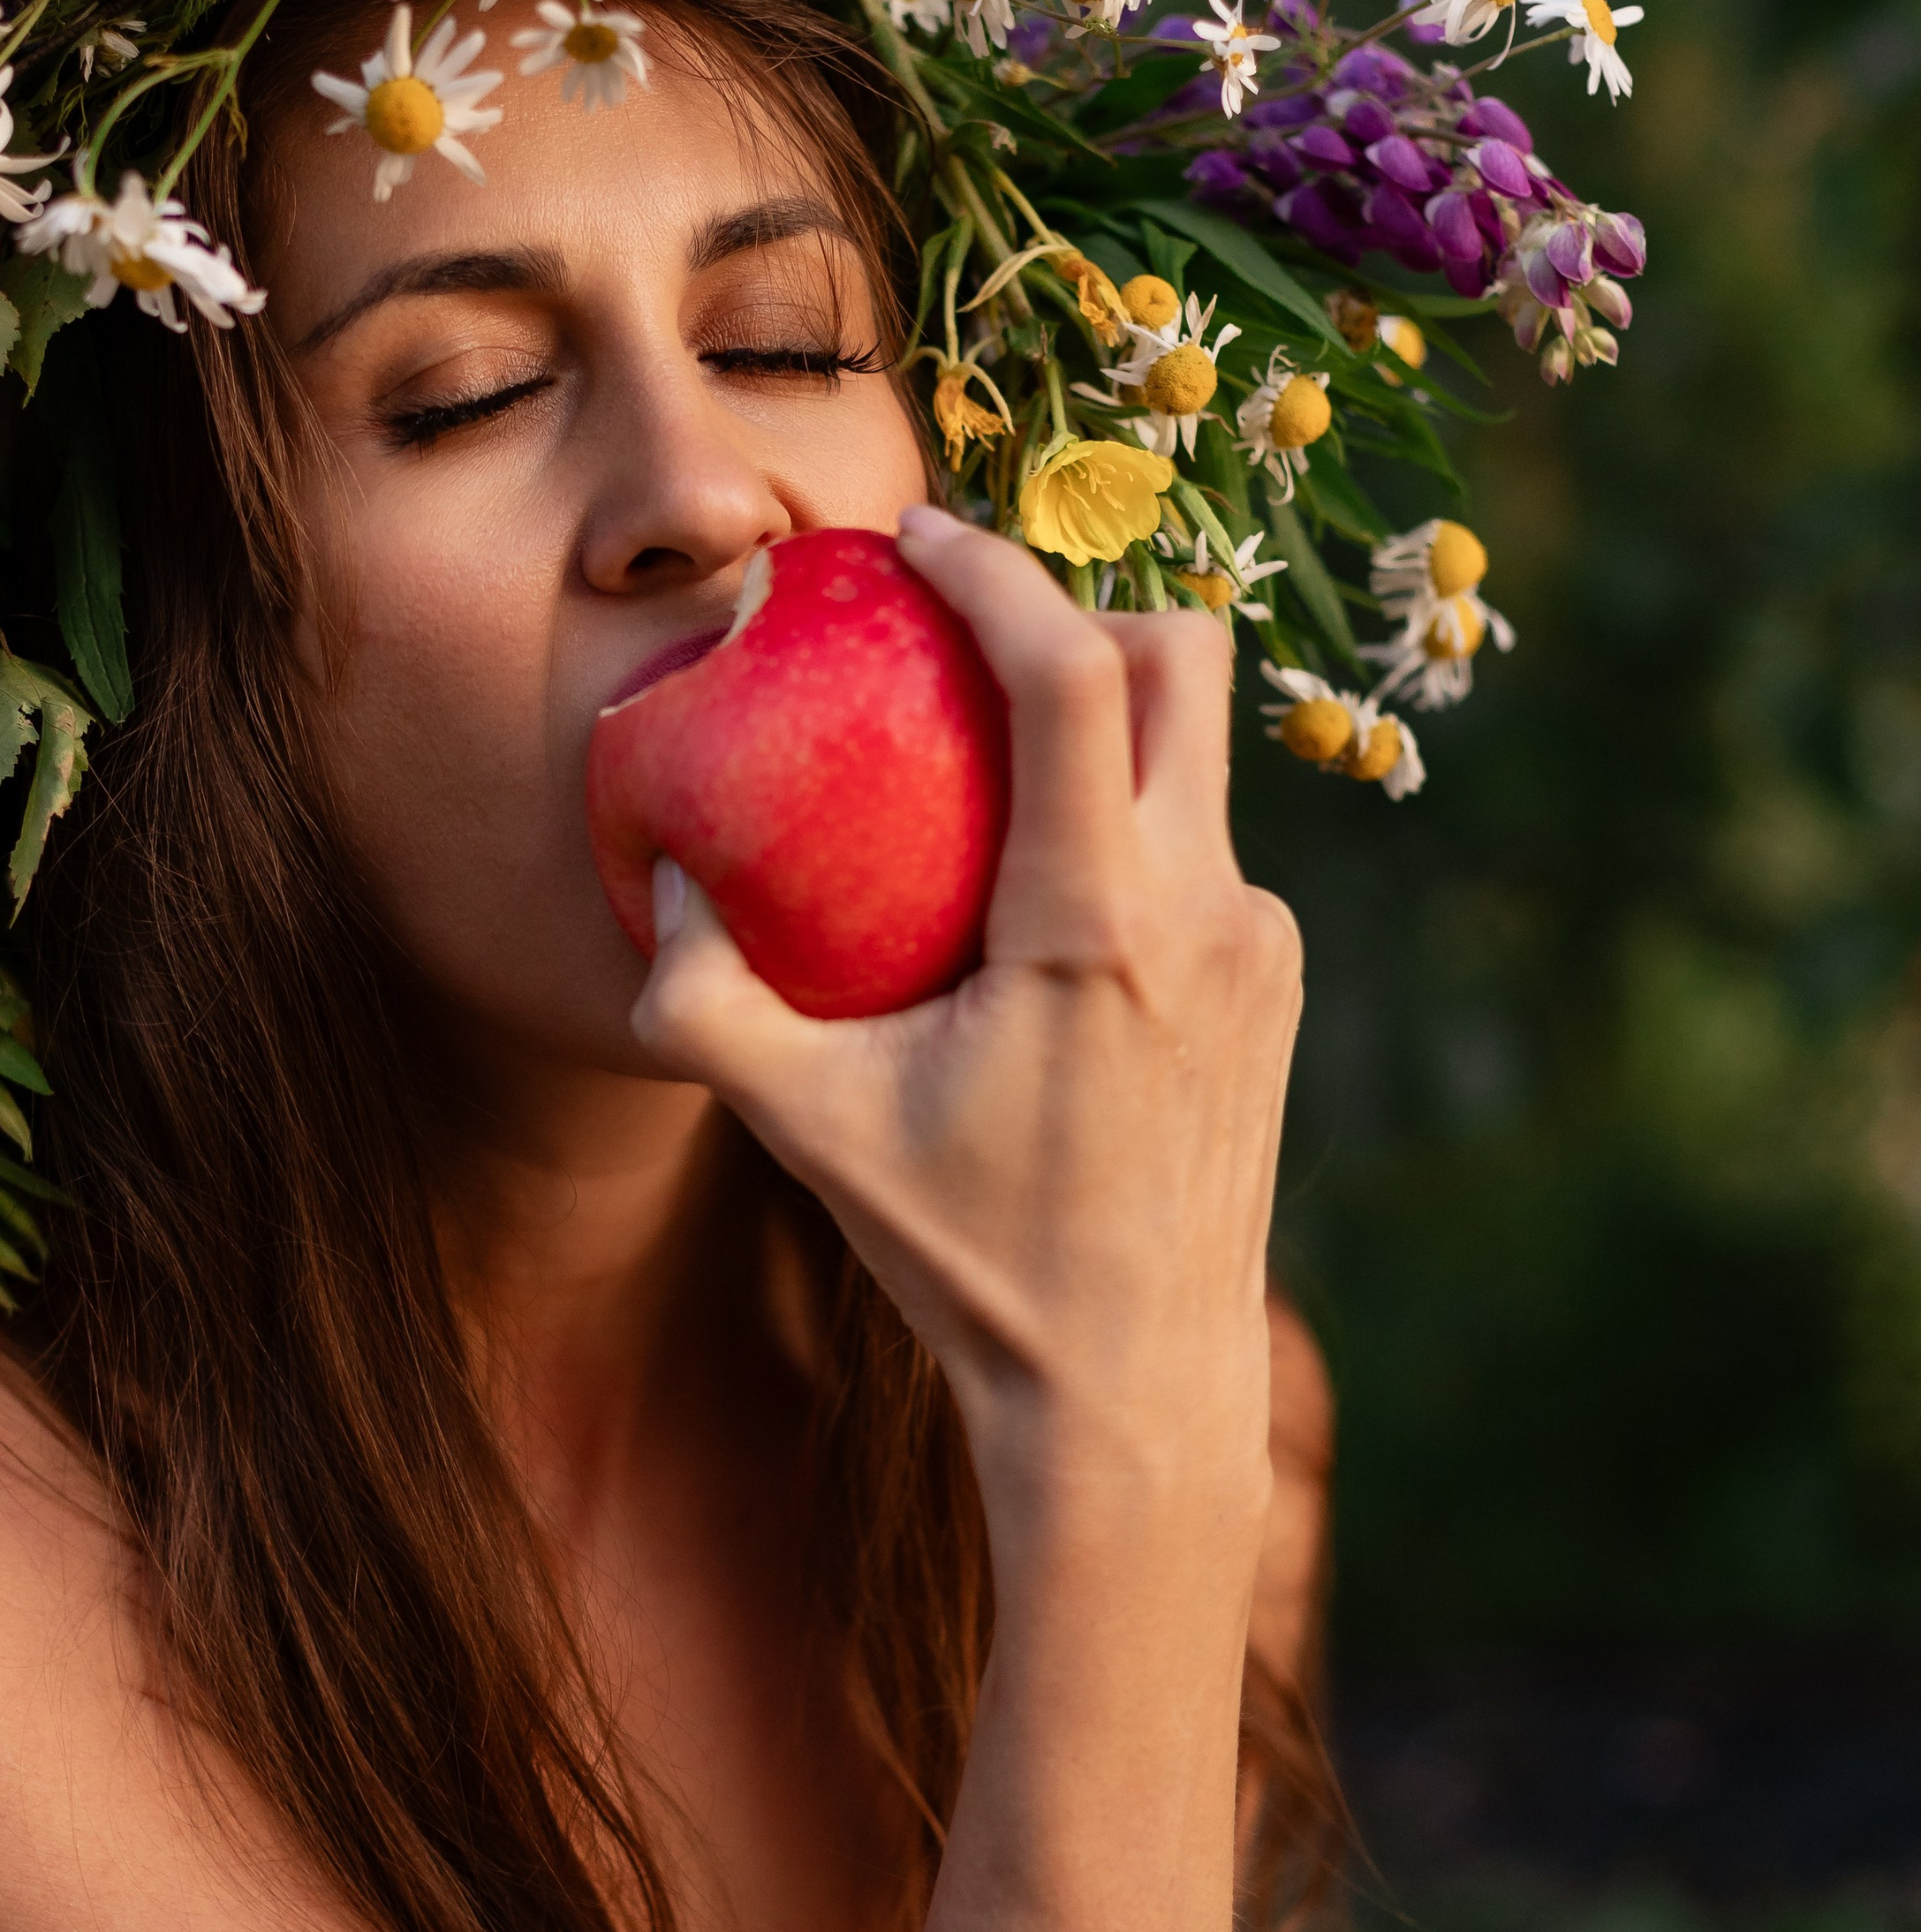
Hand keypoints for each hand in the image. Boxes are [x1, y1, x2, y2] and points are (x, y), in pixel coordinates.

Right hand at [632, 509, 1302, 1573]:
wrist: (1133, 1390)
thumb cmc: (968, 1259)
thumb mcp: (811, 1132)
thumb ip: (705, 1006)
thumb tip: (654, 886)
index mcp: (1102, 926)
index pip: (1077, 672)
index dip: (997, 574)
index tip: (916, 541)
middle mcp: (1210, 913)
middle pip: (1183, 660)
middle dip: (1078, 606)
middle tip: (965, 633)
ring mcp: (1264, 946)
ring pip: (1200, 754)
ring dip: (1107, 717)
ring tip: (989, 764)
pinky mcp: (1277, 984)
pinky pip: (1203, 844)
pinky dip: (1129, 817)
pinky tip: (1044, 888)